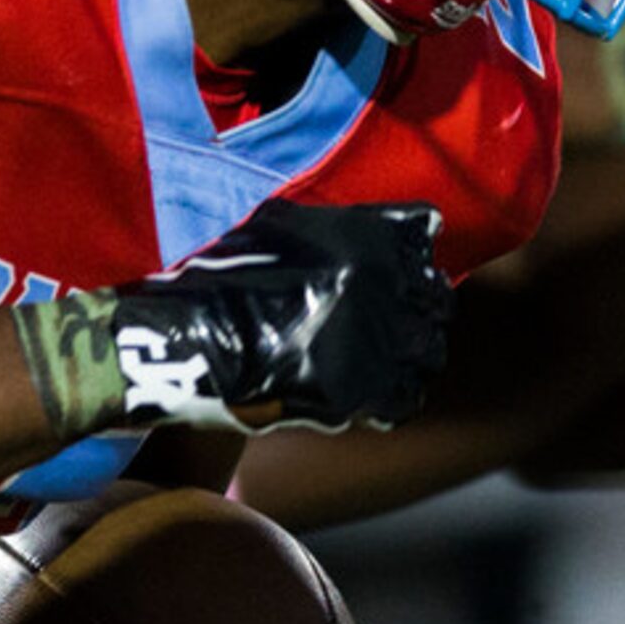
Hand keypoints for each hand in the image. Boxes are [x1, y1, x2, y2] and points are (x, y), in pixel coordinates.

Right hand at [16, 199, 451, 440]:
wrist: (188, 339)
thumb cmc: (224, 277)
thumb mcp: (283, 225)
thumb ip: (343, 224)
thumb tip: (410, 226)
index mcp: (369, 237)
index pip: (424, 240)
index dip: (413, 261)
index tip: (401, 274)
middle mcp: (386, 285)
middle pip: (437, 300)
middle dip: (419, 309)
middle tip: (392, 322)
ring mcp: (378, 341)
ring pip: (429, 351)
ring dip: (413, 355)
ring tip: (383, 359)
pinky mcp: (362, 393)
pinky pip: (406, 399)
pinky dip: (394, 397)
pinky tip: (371, 393)